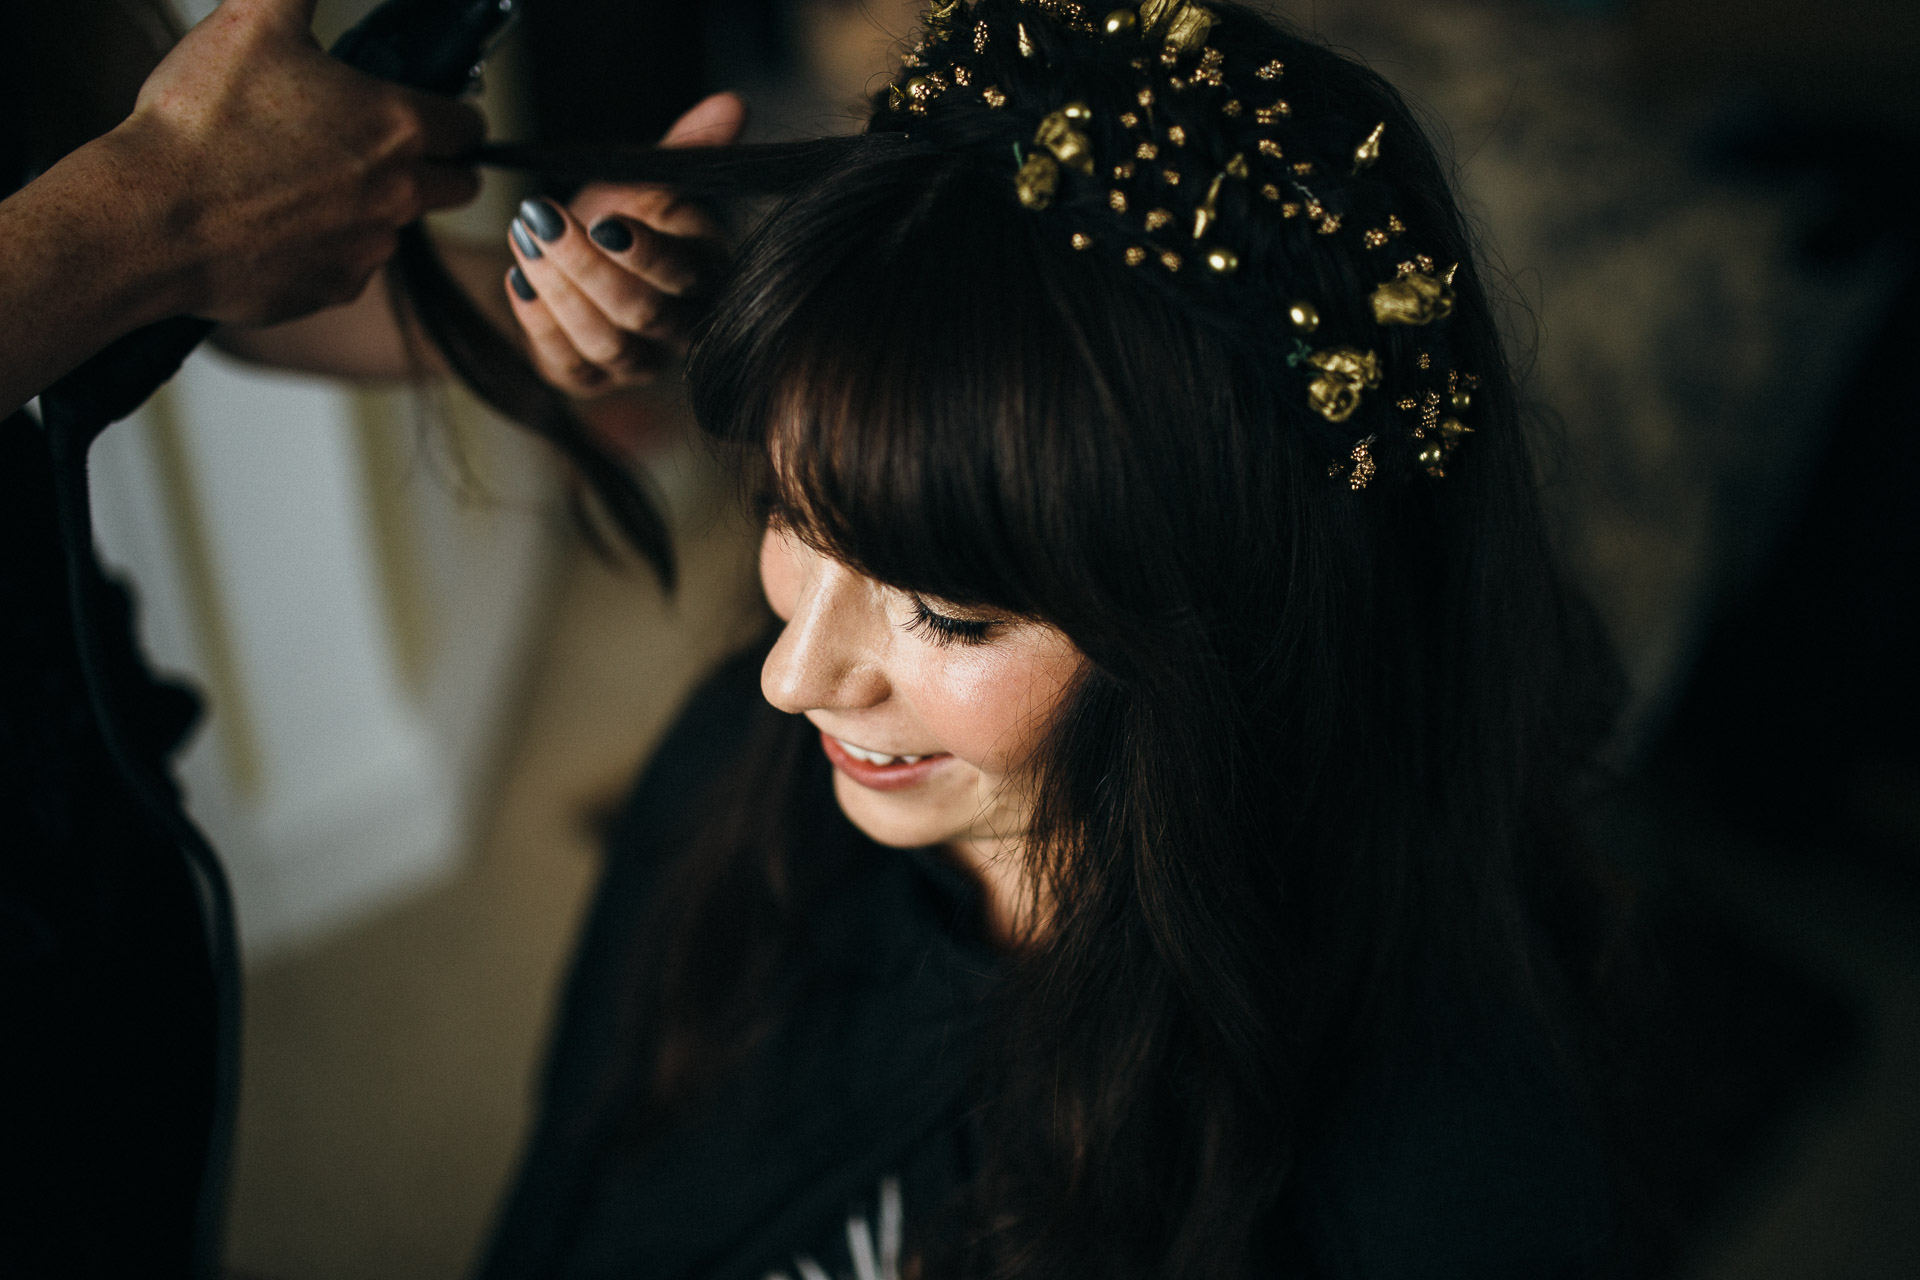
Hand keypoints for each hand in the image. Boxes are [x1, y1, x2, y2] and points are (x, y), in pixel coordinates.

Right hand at [108, 0, 484, 325]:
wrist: (152, 217)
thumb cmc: (202, 122)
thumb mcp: (254, 21)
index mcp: (397, 127)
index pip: (468, 127)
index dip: (456, 115)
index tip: (440, 115)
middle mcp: (398, 194)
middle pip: (455, 185)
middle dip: (435, 167)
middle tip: (383, 149)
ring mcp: (370, 248)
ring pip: (395, 225)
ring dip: (370, 206)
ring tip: (305, 181)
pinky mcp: (336, 288)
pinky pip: (349, 265)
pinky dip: (325, 246)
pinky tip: (277, 222)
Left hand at [504, 93, 745, 396]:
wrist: (569, 263)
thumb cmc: (619, 219)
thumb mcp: (649, 181)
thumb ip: (687, 150)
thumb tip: (733, 104)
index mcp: (703, 276)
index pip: (683, 274)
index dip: (646, 254)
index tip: (604, 221)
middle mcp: (677, 329)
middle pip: (641, 313)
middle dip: (587, 266)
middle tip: (541, 218)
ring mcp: (636, 362)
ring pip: (604, 344)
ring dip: (558, 290)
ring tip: (522, 239)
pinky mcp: (589, 382)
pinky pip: (566, 366)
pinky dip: (538, 324)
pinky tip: (516, 279)